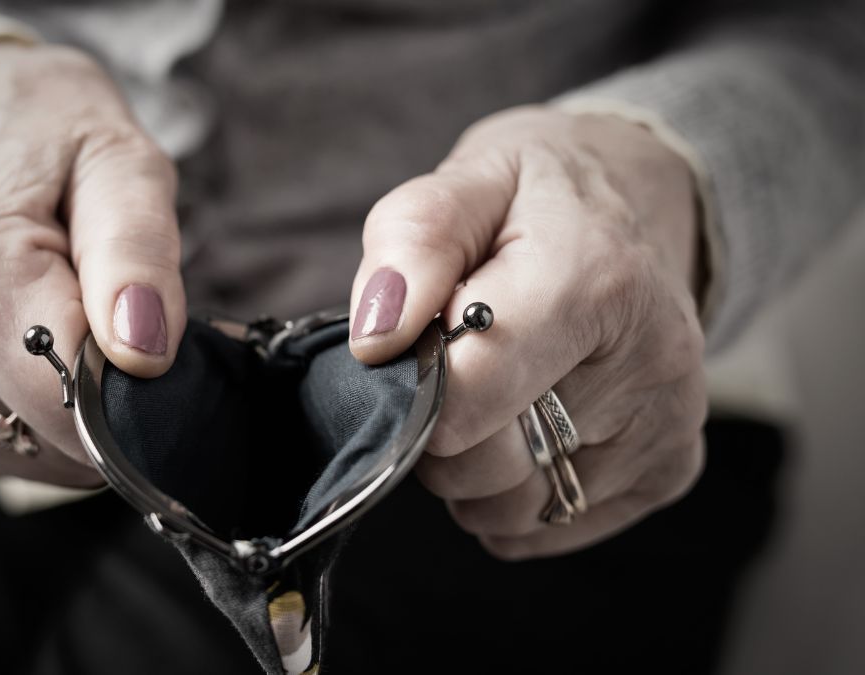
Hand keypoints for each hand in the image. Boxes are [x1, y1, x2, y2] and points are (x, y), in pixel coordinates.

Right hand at [0, 44, 185, 484]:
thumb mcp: (119, 165)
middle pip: (68, 442)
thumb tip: (146, 355)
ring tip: (76, 322)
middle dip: (121, 399)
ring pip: (47, 457)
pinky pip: (14, 452)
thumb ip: (136, 257)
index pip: (82, 409)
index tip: (173, 345)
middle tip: (128, 320)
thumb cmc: (52, 143)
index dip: (147, 395)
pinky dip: (45, 417)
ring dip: (83, 409)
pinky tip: (37, 349)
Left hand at [349, 106, 706, 558]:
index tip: (416, 346)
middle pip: (479, 463)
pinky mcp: (669, 473)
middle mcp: (652, 364)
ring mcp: (669, 427)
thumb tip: (377, 340)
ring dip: (473, 466)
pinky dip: (514, 489)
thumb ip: (413, 245)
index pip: (466, 393)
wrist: (637, 207)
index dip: (413, 382)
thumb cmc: (539, 199)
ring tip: (494, 388)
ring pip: (509, 509)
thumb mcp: (467, 181)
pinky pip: (545, 525)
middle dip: (437, 424)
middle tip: (453, 362)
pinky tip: (531, 419)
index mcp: (596, 280)